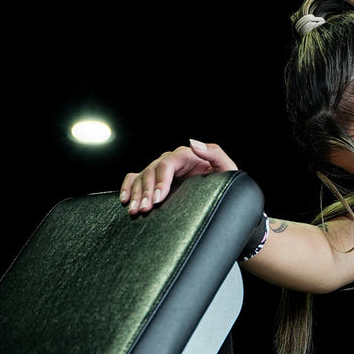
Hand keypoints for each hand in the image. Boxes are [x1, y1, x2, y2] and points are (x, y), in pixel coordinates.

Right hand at [120, 140, 237, 214]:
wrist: (227, 197)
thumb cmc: (228, 183)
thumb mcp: (228, 168)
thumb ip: (214, 153)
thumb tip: (193, 143)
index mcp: (187, 156)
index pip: (167, 164)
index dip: (160, 180)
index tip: (157, 198)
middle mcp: (173, 160)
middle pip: (151, 171)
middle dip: (145, 191)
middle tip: (144, 209)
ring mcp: (164, 170)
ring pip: (142, 177)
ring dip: (136, 193)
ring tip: (135, 209)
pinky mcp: (158, 179)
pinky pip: (137, 178)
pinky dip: (129, 187)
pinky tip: (125, 199)